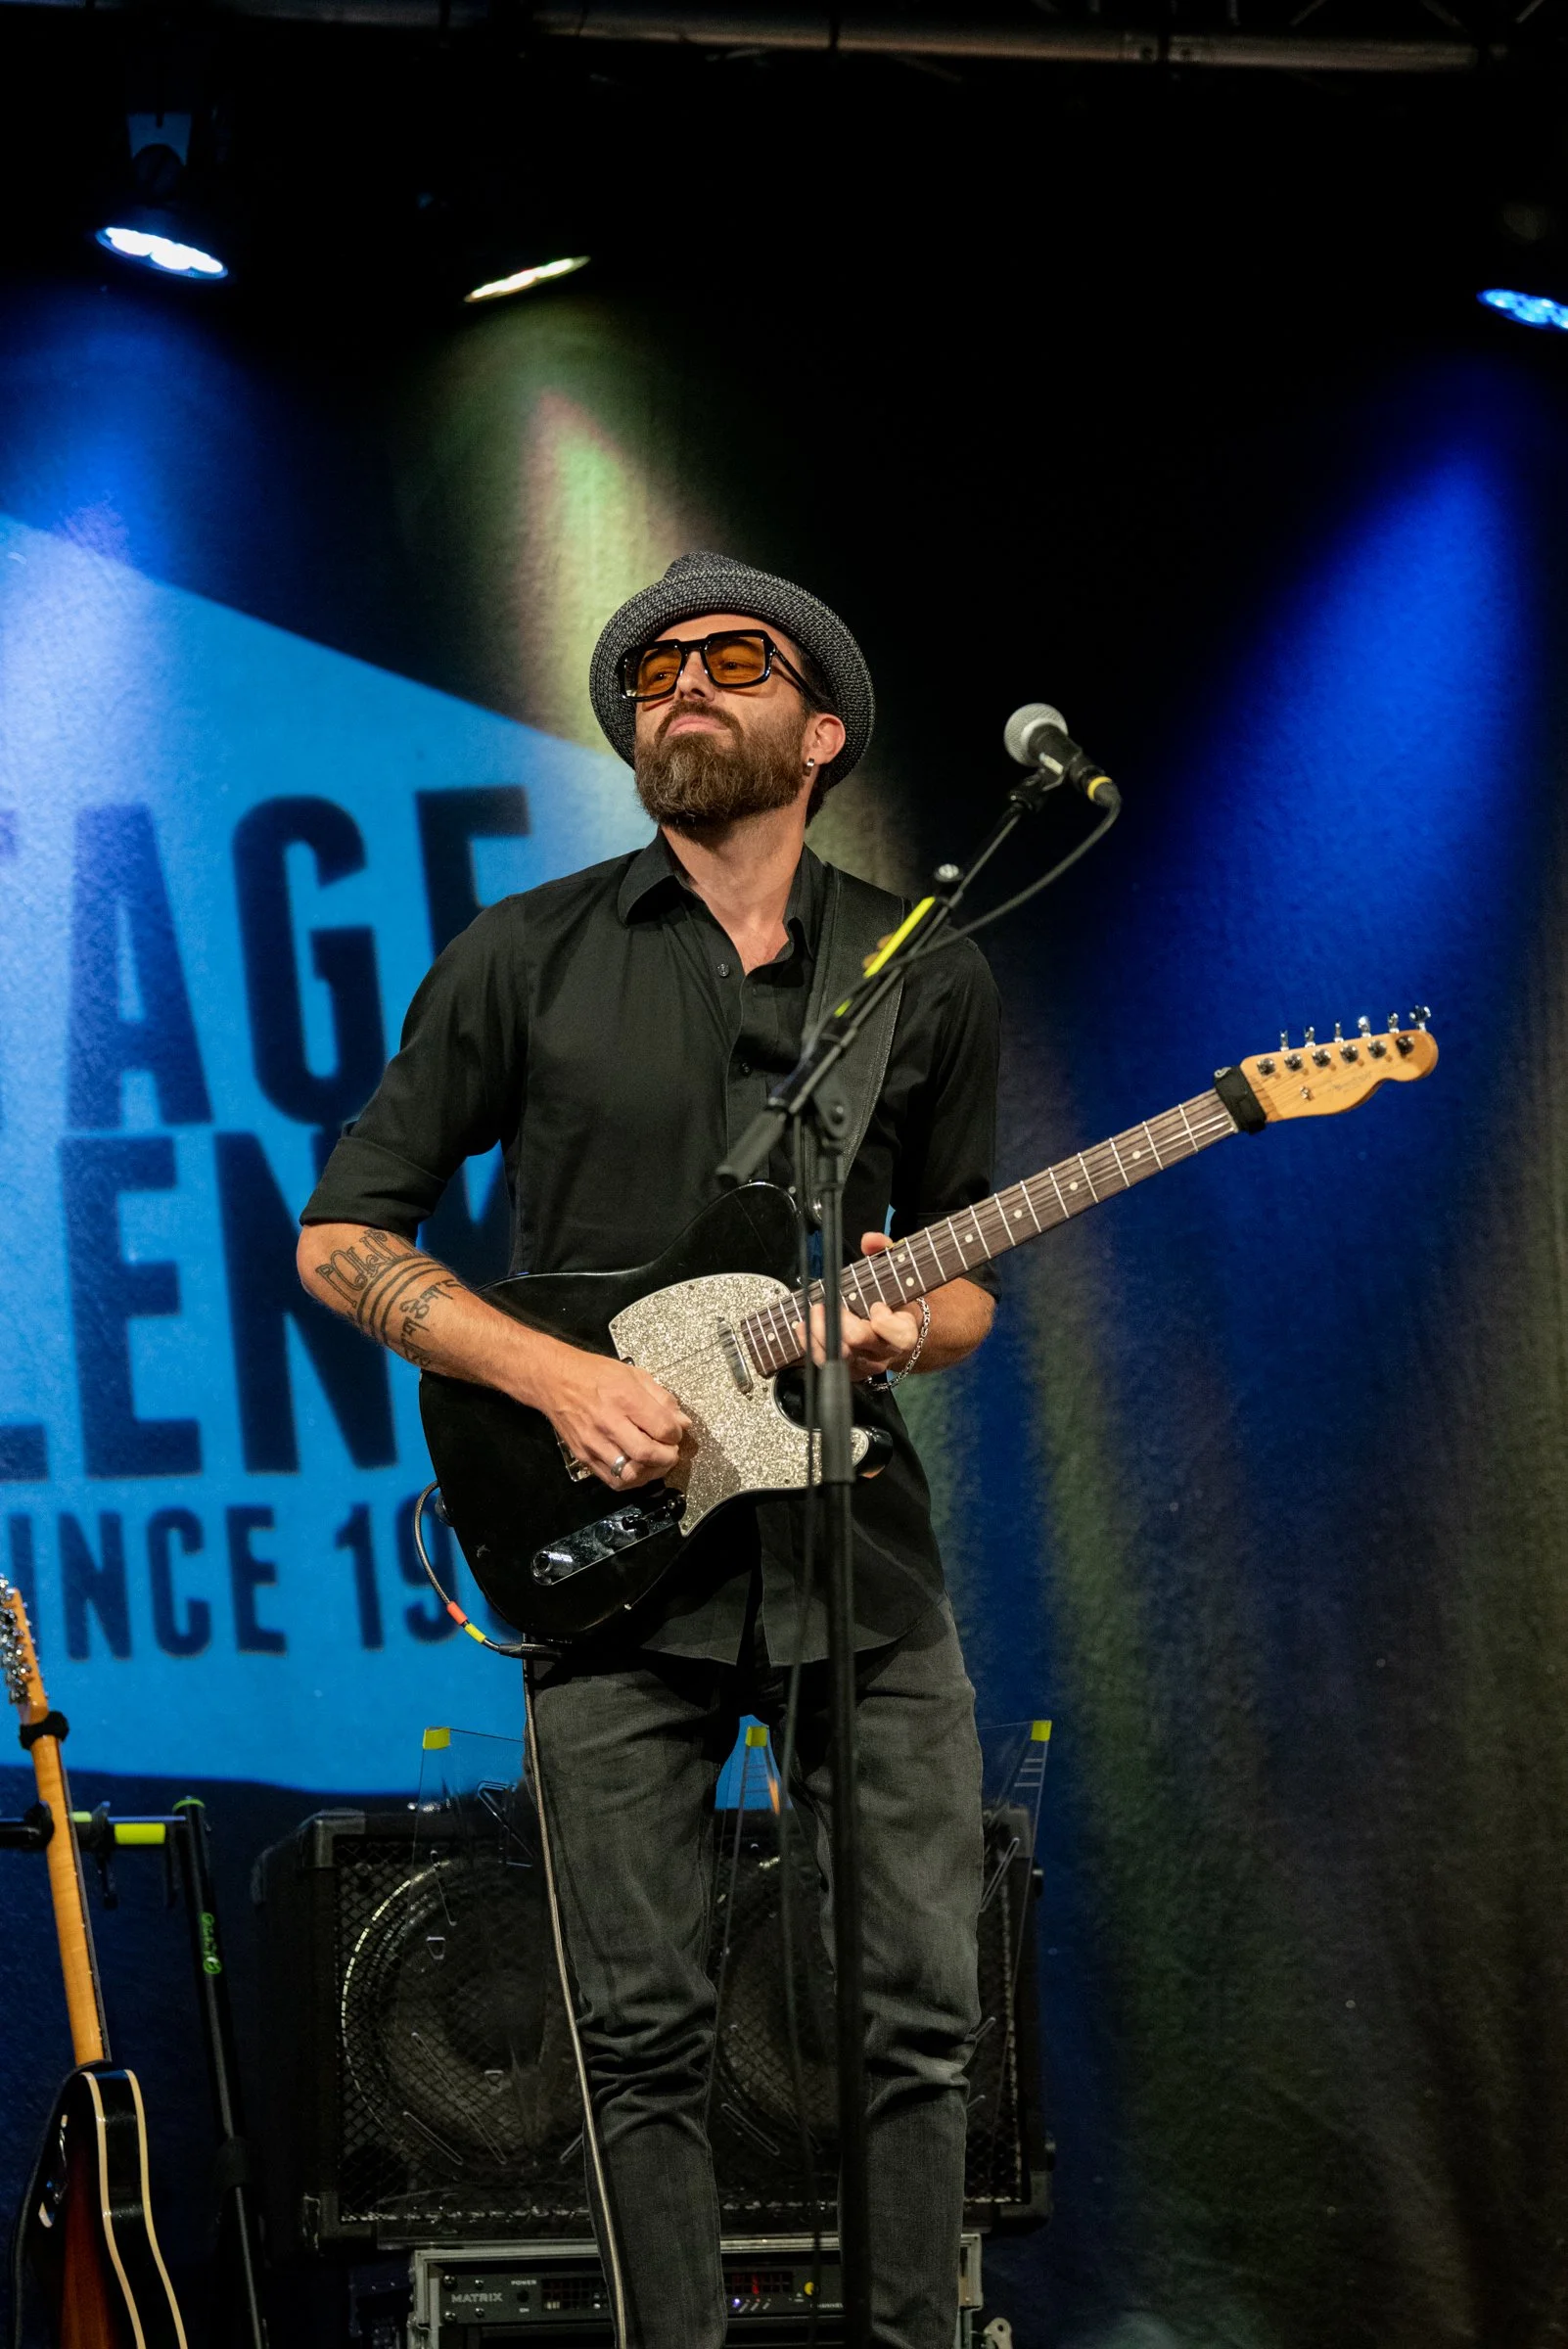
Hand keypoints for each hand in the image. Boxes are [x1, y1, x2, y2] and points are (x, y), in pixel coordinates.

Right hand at [529, 1342, 692, 1490]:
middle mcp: (608, 1422)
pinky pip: (611, 1479)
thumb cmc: (594, 1374)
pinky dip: (630, 1479)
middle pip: (647, 1454)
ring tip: (655, 1462)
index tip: (675, 1432)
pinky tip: (636, 1468)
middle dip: (668, 1457)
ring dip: (650, 1472)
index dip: (676, 1434)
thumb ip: (661, 1398)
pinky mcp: (583, 1455)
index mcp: (624, 1397)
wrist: (554, 1380)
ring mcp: (593, 1442)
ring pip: (629, 1473)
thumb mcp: (633, 1374)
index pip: (661, 1428)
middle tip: (670, 1451)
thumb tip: (682, 1422)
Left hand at [802, 1232, 921, 1384]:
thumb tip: (870, 1240)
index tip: (876, 1305)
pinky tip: (803, 1327)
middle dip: (841, 1323)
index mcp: (905, 1330)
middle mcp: (885, 1351)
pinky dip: (810, 1344)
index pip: (900, 1335)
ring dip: (820, 1333)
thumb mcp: (895, 1272)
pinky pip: (826, 1362)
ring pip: (841, 1357)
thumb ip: (884, 1251)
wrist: (897, 1331)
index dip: (885, 1321)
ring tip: (813, 1313)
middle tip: (827, 1305)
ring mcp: (867, 1363)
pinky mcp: (849, 1369)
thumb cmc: (893, 1298)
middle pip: (860, 1344)